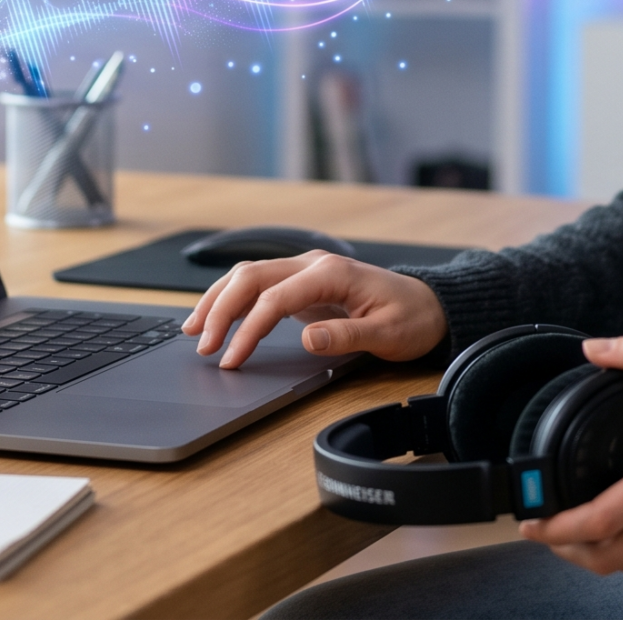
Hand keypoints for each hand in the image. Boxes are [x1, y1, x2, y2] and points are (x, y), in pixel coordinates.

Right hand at [182, 252, 447, 368]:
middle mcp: (312, 264)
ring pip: (247, 276)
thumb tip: (307, 338)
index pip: (275, 299)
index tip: (232, 358)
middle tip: (203, 346)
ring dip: (217, 300)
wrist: (429, 305)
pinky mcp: (301, 283)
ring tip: (193, 330)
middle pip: (250, 278)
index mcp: (331, 273)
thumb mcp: (386, 333)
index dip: (248, 329)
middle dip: (220, 310)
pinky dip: (231, 299)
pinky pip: (258, 285)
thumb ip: (346, 335)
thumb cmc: (411, 318)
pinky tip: (214, 316)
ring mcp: (305, 271)